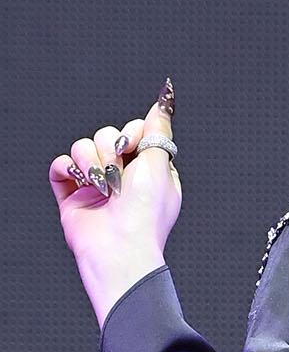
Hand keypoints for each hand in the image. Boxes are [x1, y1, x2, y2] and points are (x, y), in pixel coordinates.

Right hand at [49, 79, 180, 325]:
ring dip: (91, 161)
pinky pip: (61, 165)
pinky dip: (67, 169)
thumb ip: (158, 130)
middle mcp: (122, 176)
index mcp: (148, 169)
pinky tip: (79, 181)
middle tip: (118, 175)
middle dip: (110, 149)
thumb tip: (163, 103)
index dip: (132, 133)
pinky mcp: (72, 196)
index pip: (134, 131)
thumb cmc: (145, 212)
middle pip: (106, 135)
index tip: (133, 146)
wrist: (119, 248)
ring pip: (83, 146)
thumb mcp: (160, 164)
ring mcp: (96, 185)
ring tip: (101, 185)